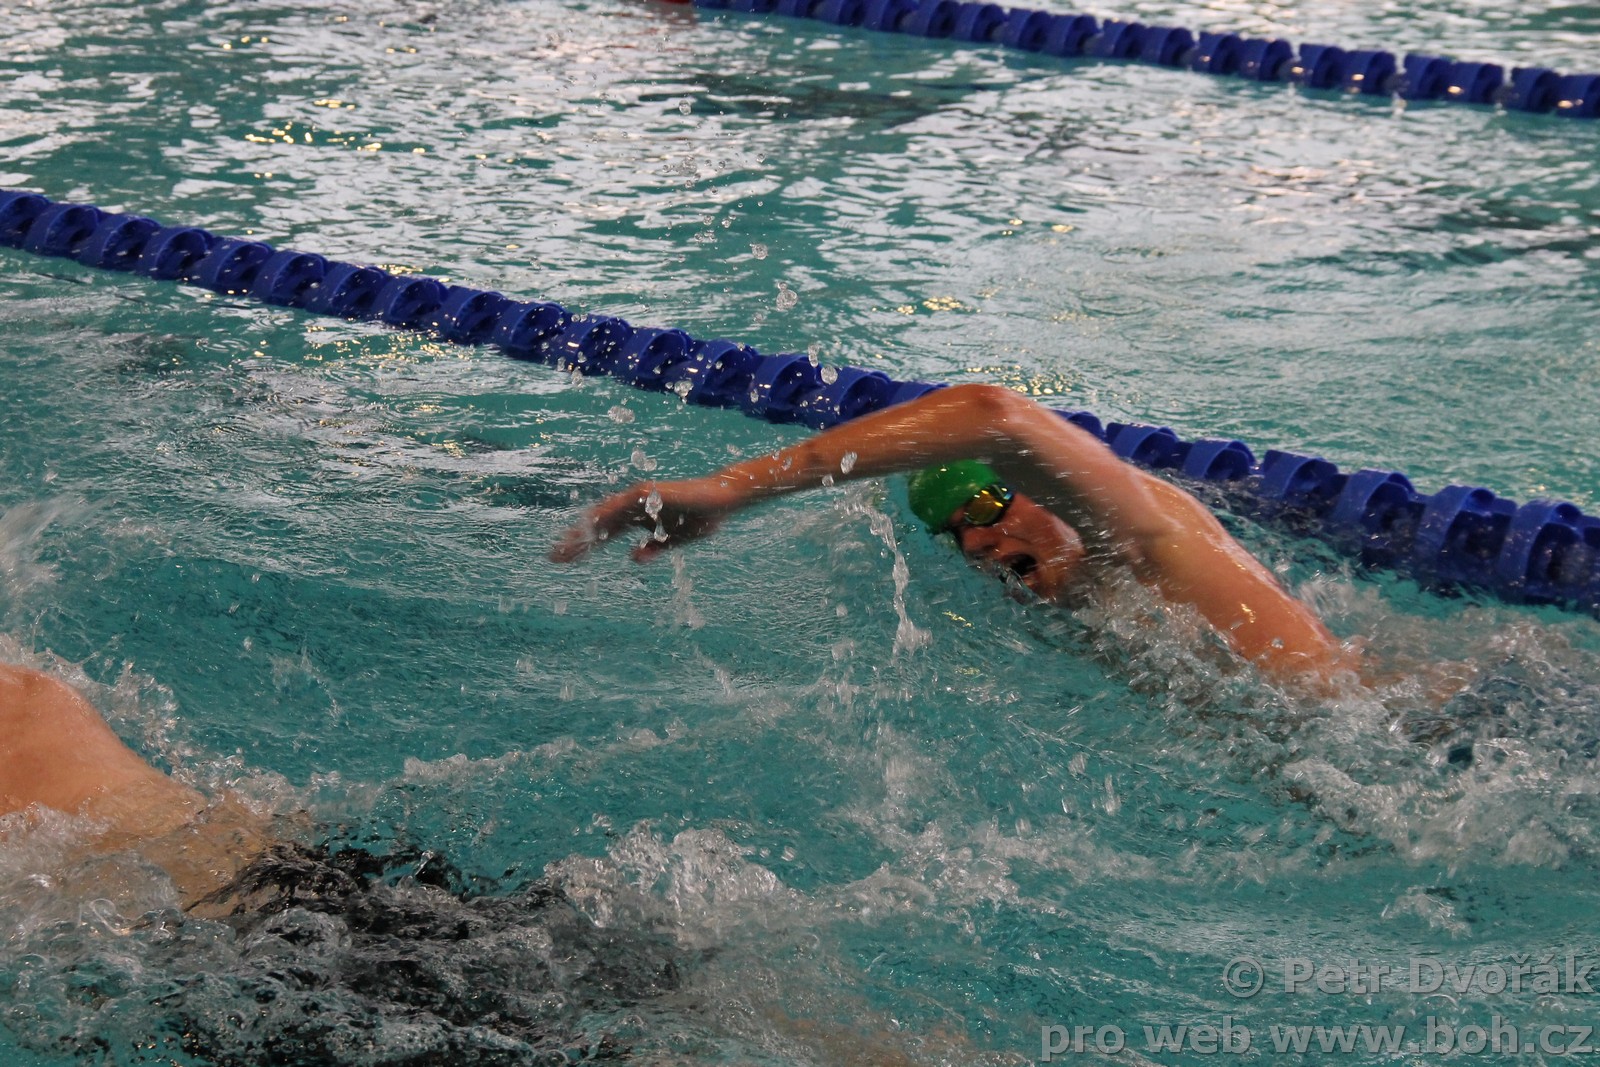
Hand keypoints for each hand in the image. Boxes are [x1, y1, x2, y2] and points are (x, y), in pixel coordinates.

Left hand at [549, 477, 745, 562]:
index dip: (585, 548)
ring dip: (583, 532)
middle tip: (552, 558)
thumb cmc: (701, 518)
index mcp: (636, 520)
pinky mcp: (646, 492)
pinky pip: (620, 506)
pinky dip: (603, 518)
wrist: (722, 500)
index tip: (565, 563)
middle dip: (575, 542)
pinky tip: (588, 530)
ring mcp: (638, 498)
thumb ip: (654, 549)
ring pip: (603, 516)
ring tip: (564, 547)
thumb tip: (632, 560)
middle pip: (597, 526)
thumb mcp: (675, 541)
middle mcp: (632, 507)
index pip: (604, 536)